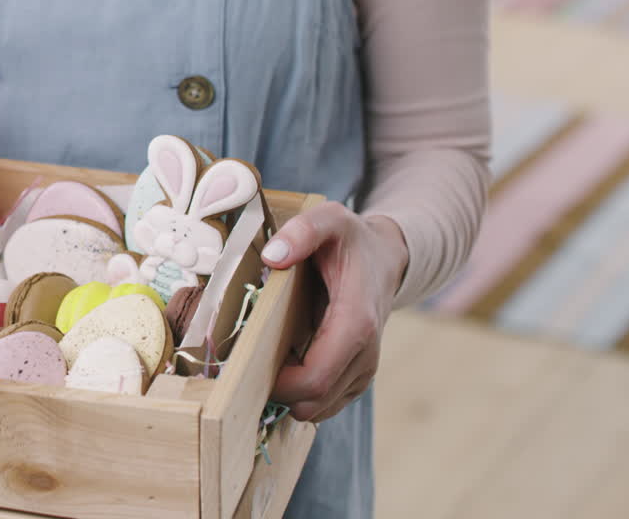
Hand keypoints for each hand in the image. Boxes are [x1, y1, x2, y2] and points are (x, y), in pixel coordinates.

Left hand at [260, 201, 408, 421]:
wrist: (384, 258)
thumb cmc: (351, 240)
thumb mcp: (329, 220)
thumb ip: (302, 231)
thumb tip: (273, 255)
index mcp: (357, 322)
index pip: (317, 378)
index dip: (281, 383)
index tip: (249, 365)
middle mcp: (366, 353)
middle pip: (315, 400)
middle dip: (277, 391)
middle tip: (244, 366)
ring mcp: (363, 369)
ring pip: (320, 407)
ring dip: (287, 395)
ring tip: (261, 363)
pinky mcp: (356, 376)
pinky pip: (325, 402)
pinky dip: (300, 394)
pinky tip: (282, 368)